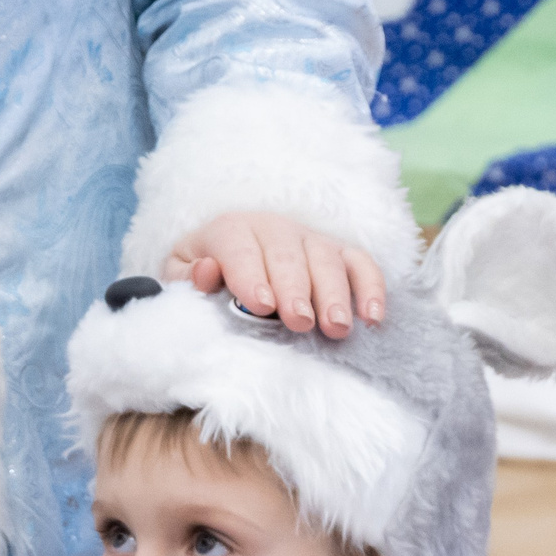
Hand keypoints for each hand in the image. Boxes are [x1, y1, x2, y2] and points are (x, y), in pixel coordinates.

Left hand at [163, 211, 386, 338]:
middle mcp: (273, 229)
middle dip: (296, 289)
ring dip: (334, 293)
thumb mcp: (182, 274)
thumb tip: (207, 271)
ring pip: (326, 258)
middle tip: (300, 322)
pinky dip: (371, 287)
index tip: (261, 306)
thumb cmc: (208, 275)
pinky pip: (360, 263)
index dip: (250, 274)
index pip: (240, 247)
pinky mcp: (338, 253)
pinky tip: (373, 317)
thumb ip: (187, 277)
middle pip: (287, 254)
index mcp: (230, 230)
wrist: (231, 258)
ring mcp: (310, 239)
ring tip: (336, 327)